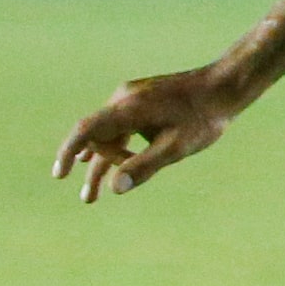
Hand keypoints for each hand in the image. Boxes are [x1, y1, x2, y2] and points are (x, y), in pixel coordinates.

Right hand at [52, 65, 247, 203]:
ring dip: (104, 162)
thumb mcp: (176, 147)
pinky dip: (117, 147)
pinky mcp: (142, 100)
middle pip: (98, 138)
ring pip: (110, 134)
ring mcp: (132, 98)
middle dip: (95, 169)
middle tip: (89, 200)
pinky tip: (108, 164)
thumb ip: (144, 166)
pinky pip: (121, 126)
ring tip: (92, 193)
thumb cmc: (204, 118)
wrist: (225, 85)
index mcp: (127, 109)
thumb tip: (114, 189)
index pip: (86, 130)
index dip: (68, 152)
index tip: (59, 174)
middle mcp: (123, 99)